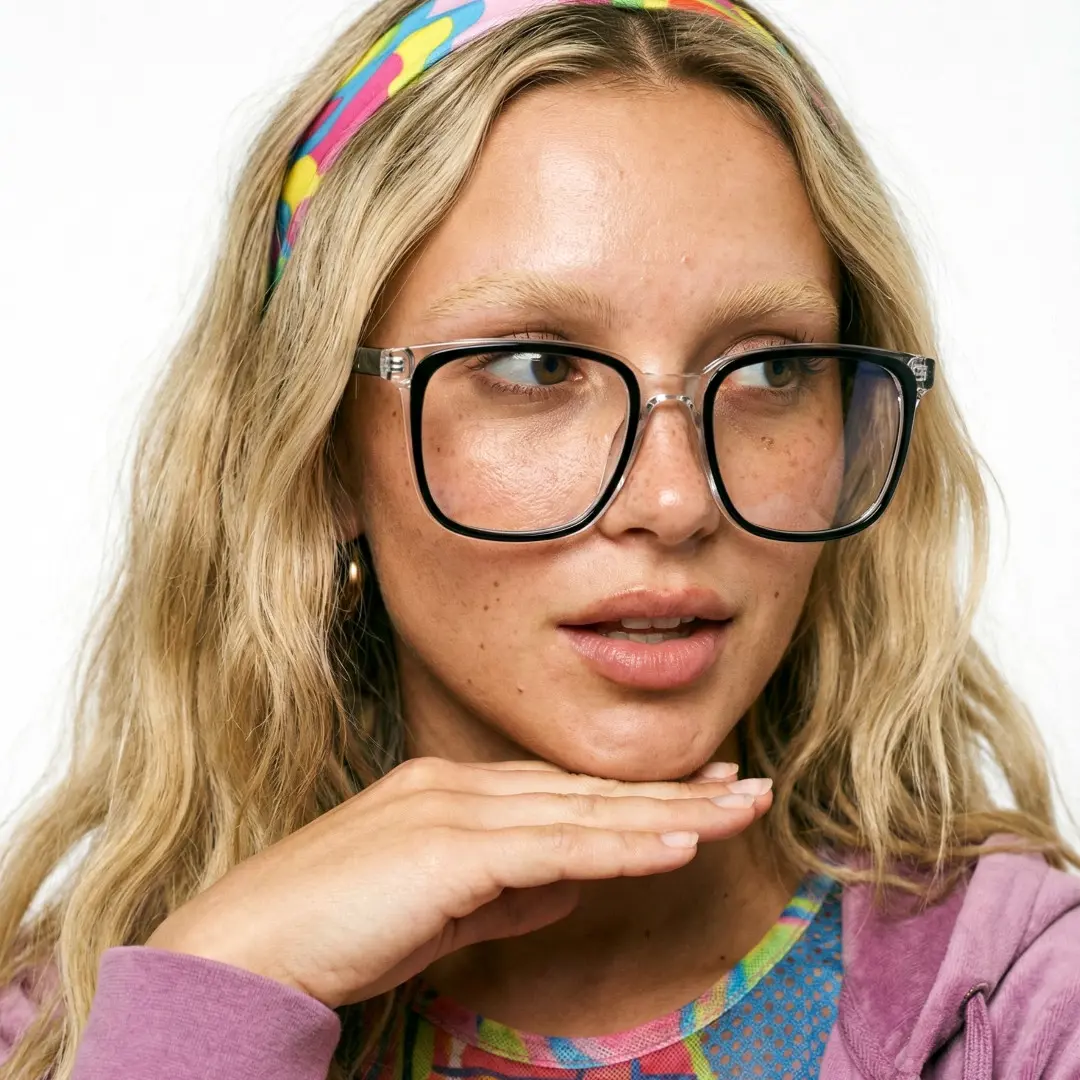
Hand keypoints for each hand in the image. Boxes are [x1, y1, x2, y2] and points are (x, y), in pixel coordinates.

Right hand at [145, 756, 771, 1008]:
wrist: (247, 948)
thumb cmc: (336, 931)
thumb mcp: (439, 909)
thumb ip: (505, 892)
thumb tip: (569, 886)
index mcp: (452, 792)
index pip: (564, 790)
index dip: (635, 793)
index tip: (699, 791)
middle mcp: (459, 785)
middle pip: (586, 791)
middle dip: (674, 791)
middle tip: (748, 786)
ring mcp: (455, 811)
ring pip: (583, 812)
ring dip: (669, 812)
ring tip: (741, 809)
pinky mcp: (451, 850)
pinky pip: (555, 848)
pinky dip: (622, 844)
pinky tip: (679, 843)